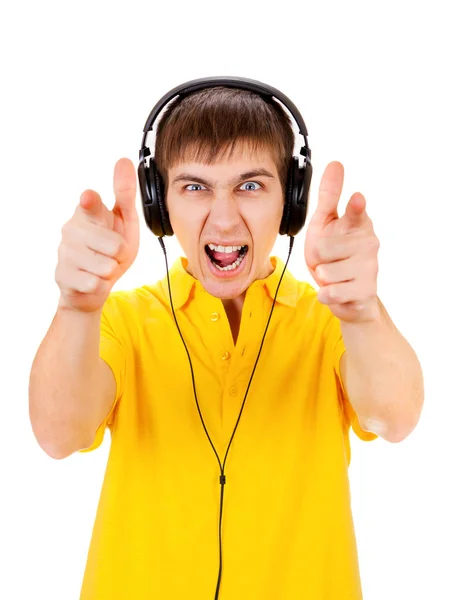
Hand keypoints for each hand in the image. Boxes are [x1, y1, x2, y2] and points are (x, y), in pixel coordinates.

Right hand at [55, 158, 139, 312]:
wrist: (93, 284)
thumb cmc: (110, 248)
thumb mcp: (124, 220)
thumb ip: (124, 193)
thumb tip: (124, 160)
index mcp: (88, 212)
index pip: (91, 206)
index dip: (91, 203)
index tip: (89, 198)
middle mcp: (72, 228)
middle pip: (114, 246)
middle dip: (120, 254)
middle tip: (112, 253)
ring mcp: (65, 252)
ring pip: (106, 267)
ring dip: (110, 270)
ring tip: (102, 266)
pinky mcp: (63, 275)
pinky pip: (96, 284)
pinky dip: (101, 285)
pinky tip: (91, 279)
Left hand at [304, 161, 379, 322]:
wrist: (347, 294)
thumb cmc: (333, 254)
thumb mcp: (325, 223)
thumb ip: (329, 196)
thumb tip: (335, 163)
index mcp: (358, 223)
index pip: (356, 213)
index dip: (356, 207)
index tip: (357, 198)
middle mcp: (369, 243)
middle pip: (324, 247)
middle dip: (317, 257)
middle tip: (328, 260)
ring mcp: (369, 267)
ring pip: (326, 271)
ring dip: (323, 277)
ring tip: (333, 275)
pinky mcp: (365, 290)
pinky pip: (332, 292)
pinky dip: (326, 294)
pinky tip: (336, 290)